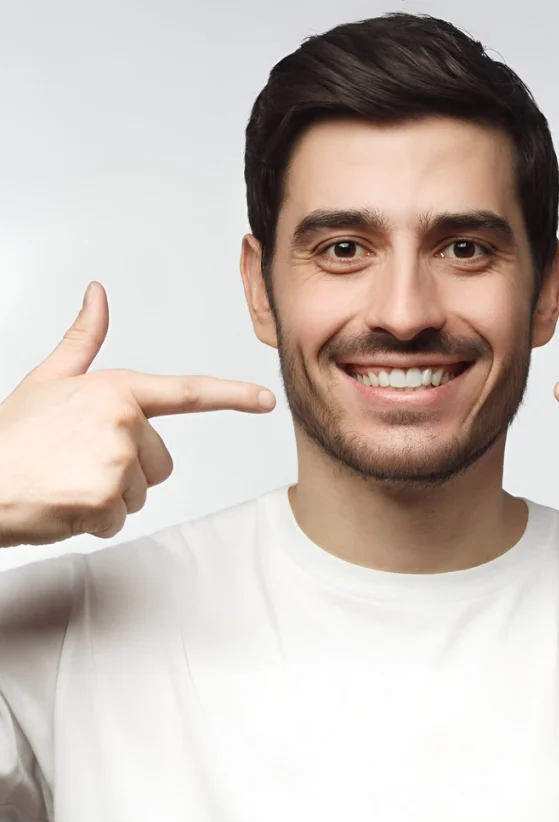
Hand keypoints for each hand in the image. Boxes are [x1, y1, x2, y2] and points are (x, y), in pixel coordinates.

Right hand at [0, 281, 275, 548]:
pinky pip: (121, 518)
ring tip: (69, 481)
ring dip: (111, 495)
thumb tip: (98, 295)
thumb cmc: (12, 435)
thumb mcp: (48, 379)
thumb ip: (83, 340)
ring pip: (143, 491)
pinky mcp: (107, 499)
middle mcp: (124, 421)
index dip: (232, 395)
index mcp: (116, 390)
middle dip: (128, 469)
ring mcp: (118, 461)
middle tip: (79, 463)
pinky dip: (95, 520)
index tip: (265, 400)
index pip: (188, 392)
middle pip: (161, 462)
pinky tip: (64, 503)